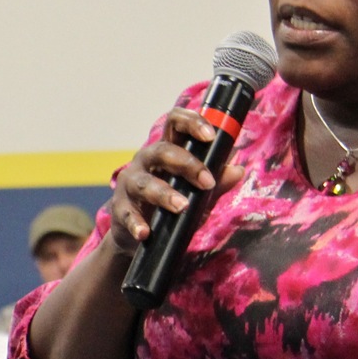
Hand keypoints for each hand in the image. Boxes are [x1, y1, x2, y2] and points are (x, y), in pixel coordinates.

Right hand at [106, 108, 246, 253]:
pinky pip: (127, 214)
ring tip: (182, 206)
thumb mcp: (198, 195)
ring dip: (164, 194)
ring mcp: (129, 185)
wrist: (138, 235)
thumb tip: (238, 170)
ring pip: (144, 183)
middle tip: (208, 182)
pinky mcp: (120, 209)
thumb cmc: (170, 207)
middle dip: (187, 164)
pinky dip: (136, 223)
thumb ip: (216, 184)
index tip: (211, 136)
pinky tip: (145, 233)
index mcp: (165, 151)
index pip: (174, 124)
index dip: (192, 123)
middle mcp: (145, 162)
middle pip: (162, 151)